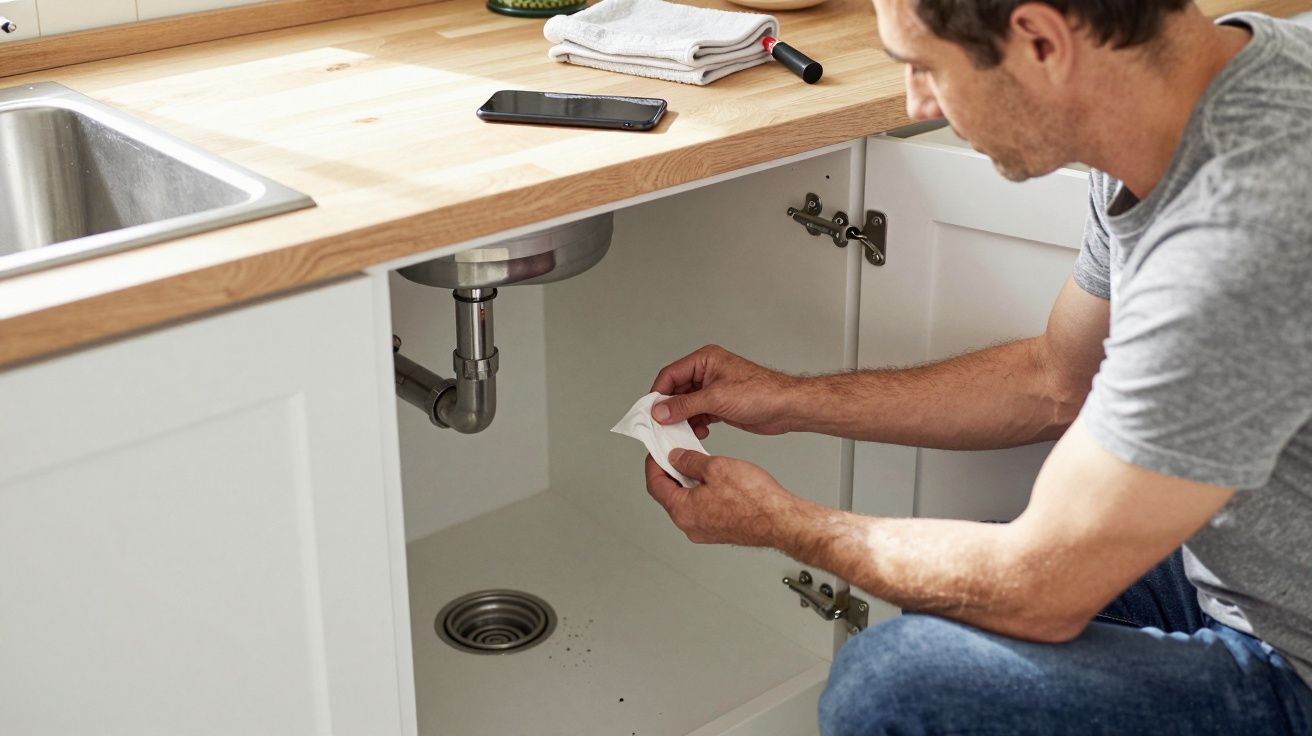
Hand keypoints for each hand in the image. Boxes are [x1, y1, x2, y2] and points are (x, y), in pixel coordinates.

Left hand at [644, 449, 808, 547]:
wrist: (781, 521)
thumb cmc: (754, 499)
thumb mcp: (716, 467)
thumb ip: (690, 461)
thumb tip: (676, 458)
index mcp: (683, 511)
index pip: (655, 485)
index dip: (654, 464)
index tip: (657, 453)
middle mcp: (690, 526)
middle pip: (669, 495)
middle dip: (672, 473)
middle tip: (678, 455)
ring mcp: (705, 532)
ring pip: (687, 503)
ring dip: (689, 483)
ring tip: (701, 465)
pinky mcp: (719, 532)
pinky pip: (702, 511)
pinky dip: (702, 494)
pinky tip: (715, 481)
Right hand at [649, 345, 799, 439]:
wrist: (786, 407)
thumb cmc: (760, 392)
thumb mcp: (716, 398)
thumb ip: (684, 405)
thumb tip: (660, 411)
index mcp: (704, 361)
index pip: (670, 374)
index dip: (658, 393)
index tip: (650, 412)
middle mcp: (707, 373)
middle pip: (677, 391)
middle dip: (670, 409)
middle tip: (662, 426)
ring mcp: (714, 390)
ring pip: (687, 405)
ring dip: (683, 419)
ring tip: (681, 432)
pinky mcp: (720, 405)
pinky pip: (699, 414)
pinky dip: (695, 424)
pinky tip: (699, 432)